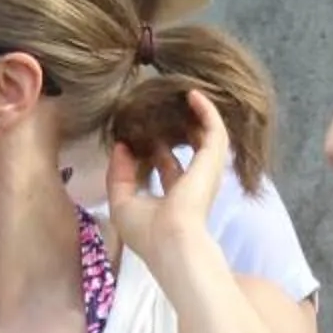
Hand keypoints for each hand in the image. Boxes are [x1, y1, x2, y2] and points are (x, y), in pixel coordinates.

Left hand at [107, 89, 228, 274]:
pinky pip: (214, 127)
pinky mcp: (214, 159)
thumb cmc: (147, 230)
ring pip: (206, 136)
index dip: (154, 150)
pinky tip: (192, 93)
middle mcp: (194, 183)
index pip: (167, 167)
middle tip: (162, 108)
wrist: (171, 240)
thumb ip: (118, 174)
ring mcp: (206, 170)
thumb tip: (120, 147)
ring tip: (182, 93)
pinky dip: (206, 110)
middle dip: (177, 130)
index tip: (137, 133)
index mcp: (174, 197)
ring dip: (196, 116)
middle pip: (189, 150)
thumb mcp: (121, 201)